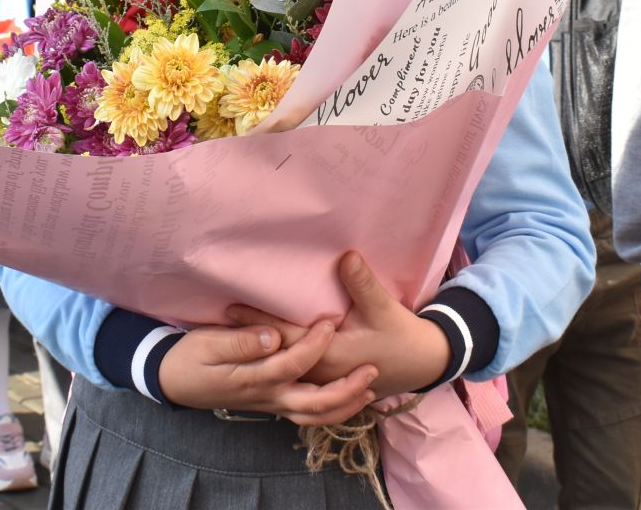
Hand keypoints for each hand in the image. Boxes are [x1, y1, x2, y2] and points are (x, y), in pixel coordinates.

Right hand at [158, 320, 377, 425]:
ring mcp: (271, 404)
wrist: (173, 382)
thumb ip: (242, 341)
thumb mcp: (208, 343)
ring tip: (370, 390)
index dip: (314, 344)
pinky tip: (347, 397)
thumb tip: (274, 337)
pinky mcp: (272, 404)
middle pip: (315, 403)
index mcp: (254, 378)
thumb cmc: (190, 357)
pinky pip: (307, 414)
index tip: (330, 323)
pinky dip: (331, 410)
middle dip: (347, 389)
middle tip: (372, 370)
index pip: (294, 363)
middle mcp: (268, 396)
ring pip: (314, 415)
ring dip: (345, 405)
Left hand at [229, 251, 449, 396]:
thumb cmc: (402, 335)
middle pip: (276, 360)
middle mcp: (322, 375)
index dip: (258, 323)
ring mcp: (325, 385)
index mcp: (332, 357)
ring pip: (281, 376)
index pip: (285, 338)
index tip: (231, 308)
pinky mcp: (329, 385)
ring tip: (231, 345)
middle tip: (217, 326)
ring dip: (259, 362)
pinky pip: (295, 385)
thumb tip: (345, 256)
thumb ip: (362, 283)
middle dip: (248, 343)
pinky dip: (275, 374)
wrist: (424, 363)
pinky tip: (261, 365)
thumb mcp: (384, 307)